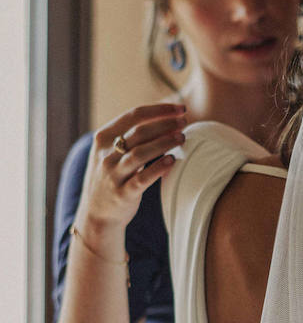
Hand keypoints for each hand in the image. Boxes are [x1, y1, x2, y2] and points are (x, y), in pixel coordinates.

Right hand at [75, 104, 185, 242]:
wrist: (97, 214)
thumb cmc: (112, 177)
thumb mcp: (112, 152)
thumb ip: (131, 136)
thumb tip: (167, 119)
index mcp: (102, 138)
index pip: (133, 116)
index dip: (159, 110)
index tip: (181, 108)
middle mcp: (105, 155)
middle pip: (139, 132)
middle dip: (165, 124)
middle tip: (185, 121)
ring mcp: (113, 175)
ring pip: (140, 153)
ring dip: (164, 142)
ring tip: (182, 137)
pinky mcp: (122, 194)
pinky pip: (142, 178)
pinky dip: (158, 168)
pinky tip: (172, 160)